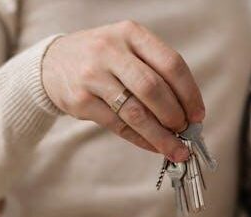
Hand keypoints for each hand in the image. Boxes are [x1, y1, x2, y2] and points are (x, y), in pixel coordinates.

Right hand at [42, 20, 205, 161]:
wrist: (52, 63)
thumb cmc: (102, 59)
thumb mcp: (128, 49)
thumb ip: (155, 72)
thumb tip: (188, 113)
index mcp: (131, 34)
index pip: (171, 64)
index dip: (189, 93)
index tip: (198, 114)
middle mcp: (111, 51)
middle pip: (154, 89)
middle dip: (175, 115)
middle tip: (185, 131)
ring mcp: (93, 76)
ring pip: (136, 112)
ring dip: (160, 135)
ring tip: (175, 148)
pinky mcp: (81, 101)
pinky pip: (118, 125)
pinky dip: (141, 139)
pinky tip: (153, 145)